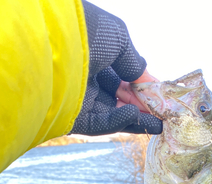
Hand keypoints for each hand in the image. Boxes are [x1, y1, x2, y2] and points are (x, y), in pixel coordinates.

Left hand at [71, 2, 161, 135]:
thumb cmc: (82, 31)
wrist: (47, 43)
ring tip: (158, 122)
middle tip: (164, 112)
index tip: (161, 95)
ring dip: (136, 118)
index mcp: (93, 56)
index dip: (142, 87)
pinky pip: (100, 124)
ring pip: (113, 114)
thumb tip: (148, 81)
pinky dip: (118, 121)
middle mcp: (85, 79)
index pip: (122, 77)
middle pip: (119, 98)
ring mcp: (79, 100)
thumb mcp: (117, 39)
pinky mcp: (72, 118)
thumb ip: (135, 62)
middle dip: (143, 105)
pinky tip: (134, 115)